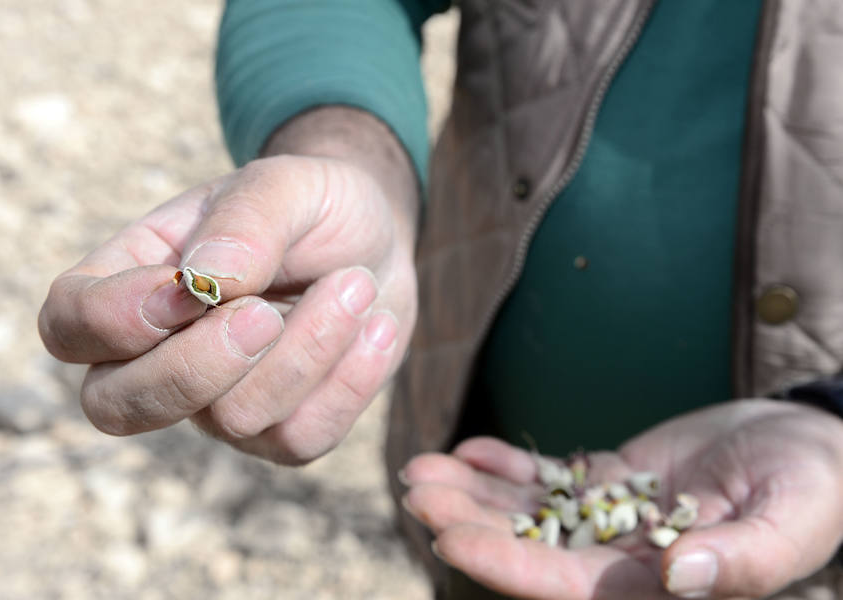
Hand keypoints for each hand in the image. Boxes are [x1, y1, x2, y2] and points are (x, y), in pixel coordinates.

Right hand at [38, 107, 418, 463]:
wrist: (371, 238)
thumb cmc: (306, 206)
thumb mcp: (282, 185)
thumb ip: (242, 224)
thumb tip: (203, 282)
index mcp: (131, 283)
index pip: (70, 326)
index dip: (116, 320)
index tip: (193, 283)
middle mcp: (159, 355)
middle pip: (117, 407)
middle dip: (199, 366)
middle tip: (267, 311)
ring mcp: (217, 402)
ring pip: (232, 419)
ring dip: (307, 348)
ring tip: (356, 283)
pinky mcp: (280, 431)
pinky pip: (299, 439)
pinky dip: (349, 381)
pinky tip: (375, 327)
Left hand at [401, 400, 842, 598]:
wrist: (814, 444)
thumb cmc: (816, 485)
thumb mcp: (791, 519)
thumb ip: (743, 558)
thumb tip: (676, 578)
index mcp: (659, 583)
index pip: (566, 584)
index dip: (505, 563)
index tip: (447, 534)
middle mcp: (625, 558)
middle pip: (530, 546)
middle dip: (470, 520)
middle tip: (413, 487)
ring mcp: (613, 518)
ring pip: (529, 511)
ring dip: (474, 490)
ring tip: (419, 466)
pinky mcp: (614, 480)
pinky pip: (551, 477)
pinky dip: (509, 464)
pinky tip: (469, 449)